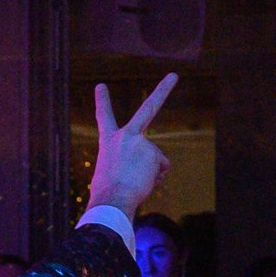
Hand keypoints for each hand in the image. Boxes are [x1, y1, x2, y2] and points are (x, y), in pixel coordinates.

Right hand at [89, 73, 176, 217]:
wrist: (112, 200)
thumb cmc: (106, 194)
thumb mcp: (109, 174)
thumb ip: (124, 165)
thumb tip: (141, 175)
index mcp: (108, 142)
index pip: (103, 118)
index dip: (102, 101)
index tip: (101, 86)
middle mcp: (125, 136)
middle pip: (148, 108)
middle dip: (163, 90)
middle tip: (174, 75)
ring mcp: (142, 142)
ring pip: (154, 160)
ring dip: (148, 174)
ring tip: (133, 182)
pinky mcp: (154, 153)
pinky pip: (161, 168)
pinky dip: (155, 178)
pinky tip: (143, 183)